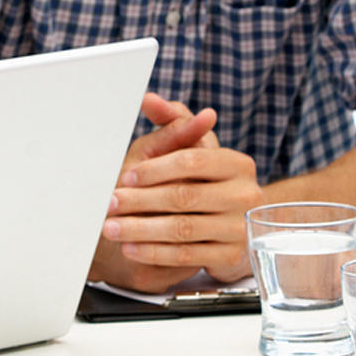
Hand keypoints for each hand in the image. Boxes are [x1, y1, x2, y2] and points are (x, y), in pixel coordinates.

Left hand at [90, 92, 263, 290]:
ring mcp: (239, 228)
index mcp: (237, 164)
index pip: (192, 161)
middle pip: (184, 196)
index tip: (125, 177)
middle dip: (140, 201)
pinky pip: (185, 256)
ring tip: (111, 228)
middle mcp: (245, 195)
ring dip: (140, 229)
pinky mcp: (229, 257)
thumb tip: (148, 99)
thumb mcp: (189, 148)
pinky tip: (130, 247)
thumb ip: (172, 120)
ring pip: (181, 229)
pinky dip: (153, 252)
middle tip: (109, 204)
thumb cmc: (201, 181)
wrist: (229, 226)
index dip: (154, 170)